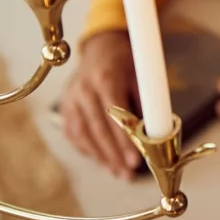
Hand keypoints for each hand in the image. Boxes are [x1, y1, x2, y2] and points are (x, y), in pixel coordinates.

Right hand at [60, 31, 142, 178]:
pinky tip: (101, 160)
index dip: (124, 141)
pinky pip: (72, 133)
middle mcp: (84, 88)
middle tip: (127, 172)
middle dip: (114, 155)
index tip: (135, 160)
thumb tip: (155, 133)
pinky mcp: (64, 106)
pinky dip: (86, 149)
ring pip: (83, 135)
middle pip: (98, 130)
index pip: (114, 116)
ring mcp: (70, 98)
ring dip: (101, 157)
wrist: (99, 47)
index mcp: (105, 78)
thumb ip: (145, 104)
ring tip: (118, 172)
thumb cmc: (124, 61)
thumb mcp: (139, 75)